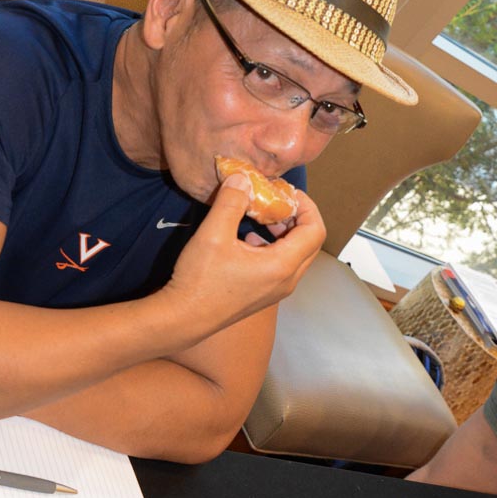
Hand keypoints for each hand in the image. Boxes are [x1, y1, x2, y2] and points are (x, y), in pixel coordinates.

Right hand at [160, 173, 324, 335]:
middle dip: (296, 216)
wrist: (183, 318)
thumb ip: (231, 201)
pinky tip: (248, 238)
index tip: (287, 191)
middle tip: (275, 200)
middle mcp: (286, 280)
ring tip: (262, 215)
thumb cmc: (199, 281)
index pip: (315, 230)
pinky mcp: (264, 294)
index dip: (306, 205)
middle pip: (310, 242)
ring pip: (296, 254)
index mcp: (282, 265)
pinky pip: (282, 265)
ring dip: (285, 230)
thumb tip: (242, 178)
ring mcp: (277, 290)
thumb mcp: (213, 234)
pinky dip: (274, 245)